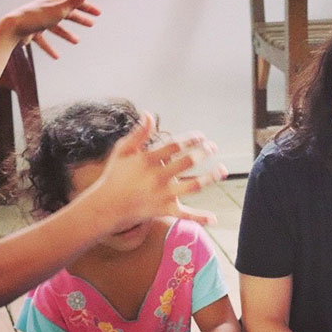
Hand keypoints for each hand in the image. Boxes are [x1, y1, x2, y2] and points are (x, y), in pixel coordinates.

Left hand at [4, 0, 99, 58]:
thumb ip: (74, 1)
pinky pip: (43, 40)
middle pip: (66, 13)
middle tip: (91, 24)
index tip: (98, 13)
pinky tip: (57, 56)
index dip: (87, 7)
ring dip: (66, 34)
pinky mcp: (32, 31)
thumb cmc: (37, 17)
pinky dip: (50, 48)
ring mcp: (38, 19)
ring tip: (77, 41)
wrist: (14, 28)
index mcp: (53, 0)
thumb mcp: (60, 10)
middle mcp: (46, 8)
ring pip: (55, 28)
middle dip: (79, 19)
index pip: (74, 2)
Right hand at [92, 112, 226, 229]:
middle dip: (203, 153)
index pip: (174, 146)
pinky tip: (214, 218)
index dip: (190, 139)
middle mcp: (158, 177)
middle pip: (187, 162)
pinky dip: (199, 217)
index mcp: (147, 160)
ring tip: (223, 170)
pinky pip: (185, 215)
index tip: (201, 136)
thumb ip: (138, 133)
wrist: (107, 205)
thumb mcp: (123, 151)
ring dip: (210, 178)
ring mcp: (163, 194)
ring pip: (192, 186)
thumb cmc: (116, 175)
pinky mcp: (165, 210)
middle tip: (214, 146)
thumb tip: (149, 114)